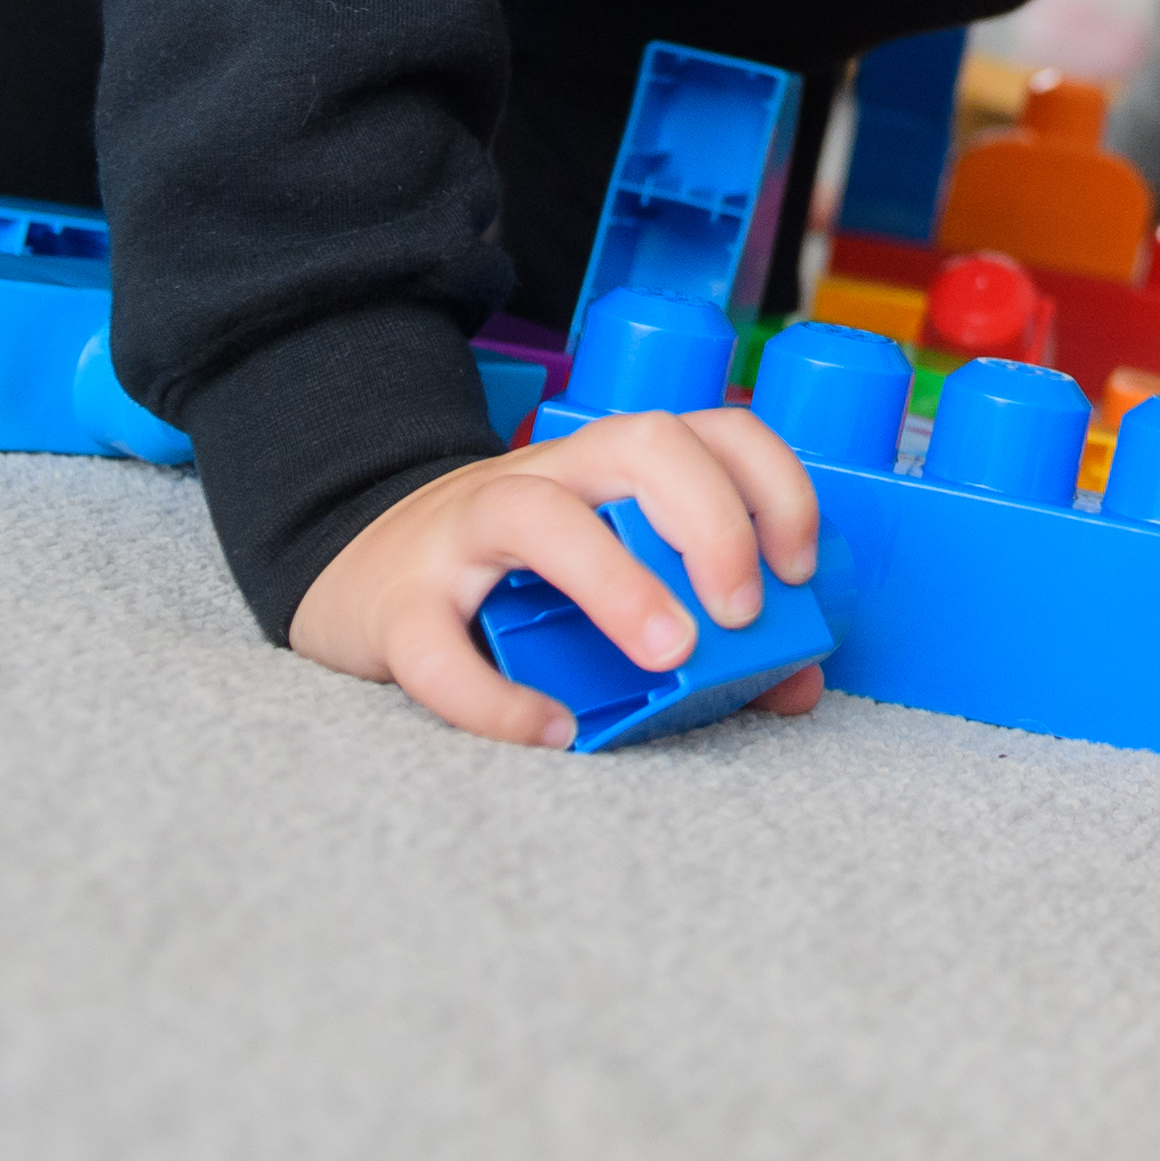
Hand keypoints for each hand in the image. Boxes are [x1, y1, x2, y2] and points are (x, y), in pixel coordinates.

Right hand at [287, 405, 826, 747]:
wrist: (361, 570)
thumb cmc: (513, 580)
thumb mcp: (614, 582)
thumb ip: (710, 629)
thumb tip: (798, 682)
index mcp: (610, 467)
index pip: (712, 429)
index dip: (773, 483)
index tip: (797, 568)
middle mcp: (544, 477)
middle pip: (638, 440)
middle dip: (709, 518)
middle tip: (740, 613)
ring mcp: (462, 531)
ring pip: (534, 511)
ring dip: (615, 579)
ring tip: (669, 655)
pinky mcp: (399, 605)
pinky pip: (438, 646)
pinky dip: (495, 697)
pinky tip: (554, 731)